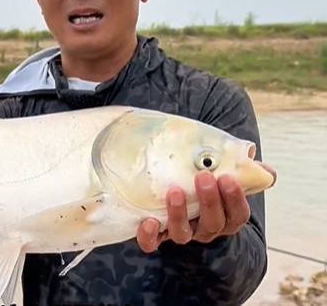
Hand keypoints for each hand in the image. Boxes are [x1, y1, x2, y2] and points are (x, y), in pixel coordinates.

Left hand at [136, 162, 276, 252]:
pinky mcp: (158, 235)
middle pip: (212, 223)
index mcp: (227, 217)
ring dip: (179, 214)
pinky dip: (149, 236)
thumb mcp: (227, 176)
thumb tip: (266, 171)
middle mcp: (206, 229)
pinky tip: (148, 221)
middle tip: (203, 176)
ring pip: (183, 234)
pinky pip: (153, 243)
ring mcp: (183, 233)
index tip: (227, 177)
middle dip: (209, 201)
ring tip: (174, 191)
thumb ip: (246, 172)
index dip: (235, 198)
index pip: (238, 214)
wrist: (184, 195)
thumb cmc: (209, 183)